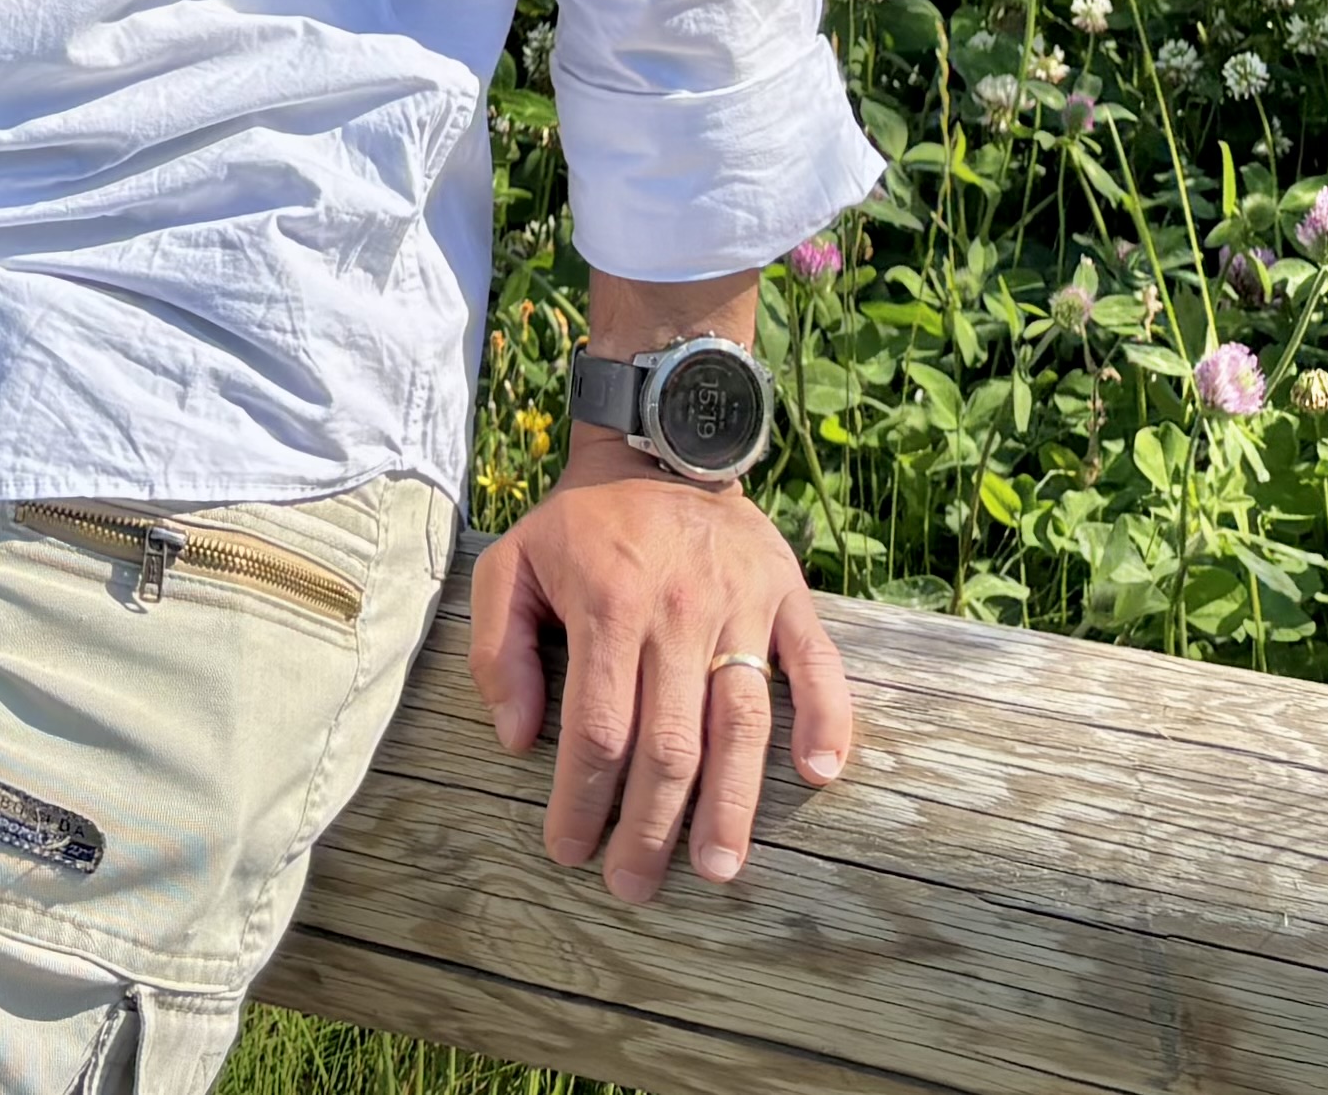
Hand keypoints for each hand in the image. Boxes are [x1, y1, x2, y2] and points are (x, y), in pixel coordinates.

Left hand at [466, 435, 855, 900]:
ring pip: (742, 722)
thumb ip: (500, 650)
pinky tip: (819, 775)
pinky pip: (817, 665)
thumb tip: (517, 739)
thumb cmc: (581, 522)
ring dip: (733, 804)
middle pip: (670, 745)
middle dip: (649, 828)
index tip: (569, 851)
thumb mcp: (511, 563)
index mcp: (608, 607)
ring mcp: (741, 605)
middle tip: (634, 887)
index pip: (599, 729)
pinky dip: (827, 719)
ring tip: (719, 869)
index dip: (582, 800)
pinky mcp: (788, 596)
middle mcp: (679, 612)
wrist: (661, 441)